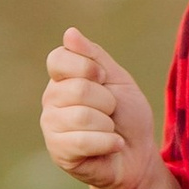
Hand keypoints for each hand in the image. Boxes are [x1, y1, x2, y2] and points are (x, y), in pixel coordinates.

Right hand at [39, 27, 157, 188]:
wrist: (138, 156)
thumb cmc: (127, 117)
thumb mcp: (117, 79)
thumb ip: (94, 56)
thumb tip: (70, 33)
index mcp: (62, 78)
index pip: (59, 59)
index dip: (87, 67)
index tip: (104, 78)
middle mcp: (51, 100)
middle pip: (78, 88)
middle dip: (107, 101)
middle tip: (111, 113)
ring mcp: (51, 127)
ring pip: (82, 116)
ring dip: (108, 125)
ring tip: (109, 130)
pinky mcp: (59, 152)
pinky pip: (84, 141)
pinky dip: (109, 143)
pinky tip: (112, 146)